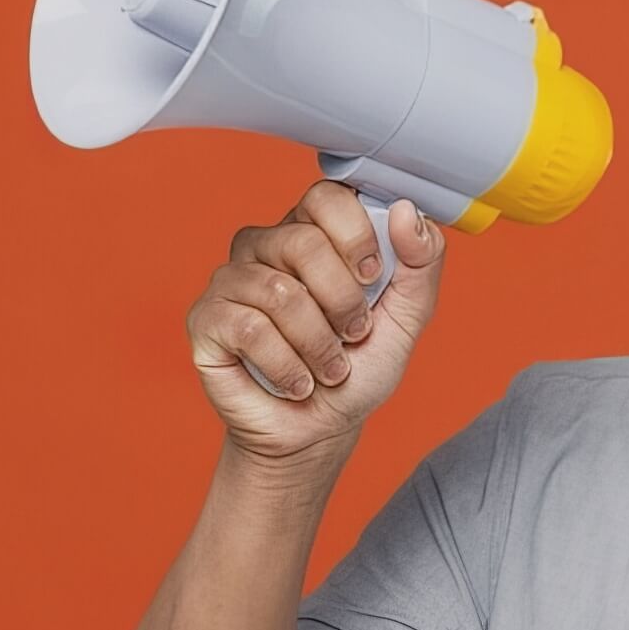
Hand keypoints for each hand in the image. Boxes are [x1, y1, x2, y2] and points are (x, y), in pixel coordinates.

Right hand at [187, 180, 446, 464]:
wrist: (318, 431)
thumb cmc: (356, 370)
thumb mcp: (406, 318)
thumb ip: (421, 262)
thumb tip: (410, 212)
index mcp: (313, 231)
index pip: (326, 198)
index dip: (355, 237)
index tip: (373, 279)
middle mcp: (266, 246)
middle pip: (303, 243)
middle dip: (343, 302)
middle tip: (353, 335)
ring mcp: (232, 280)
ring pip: (279, 292)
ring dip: (318, 344)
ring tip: (327, 369)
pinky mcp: (206, 318)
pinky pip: (248, 328)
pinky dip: (286, 366)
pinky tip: (295, 382)